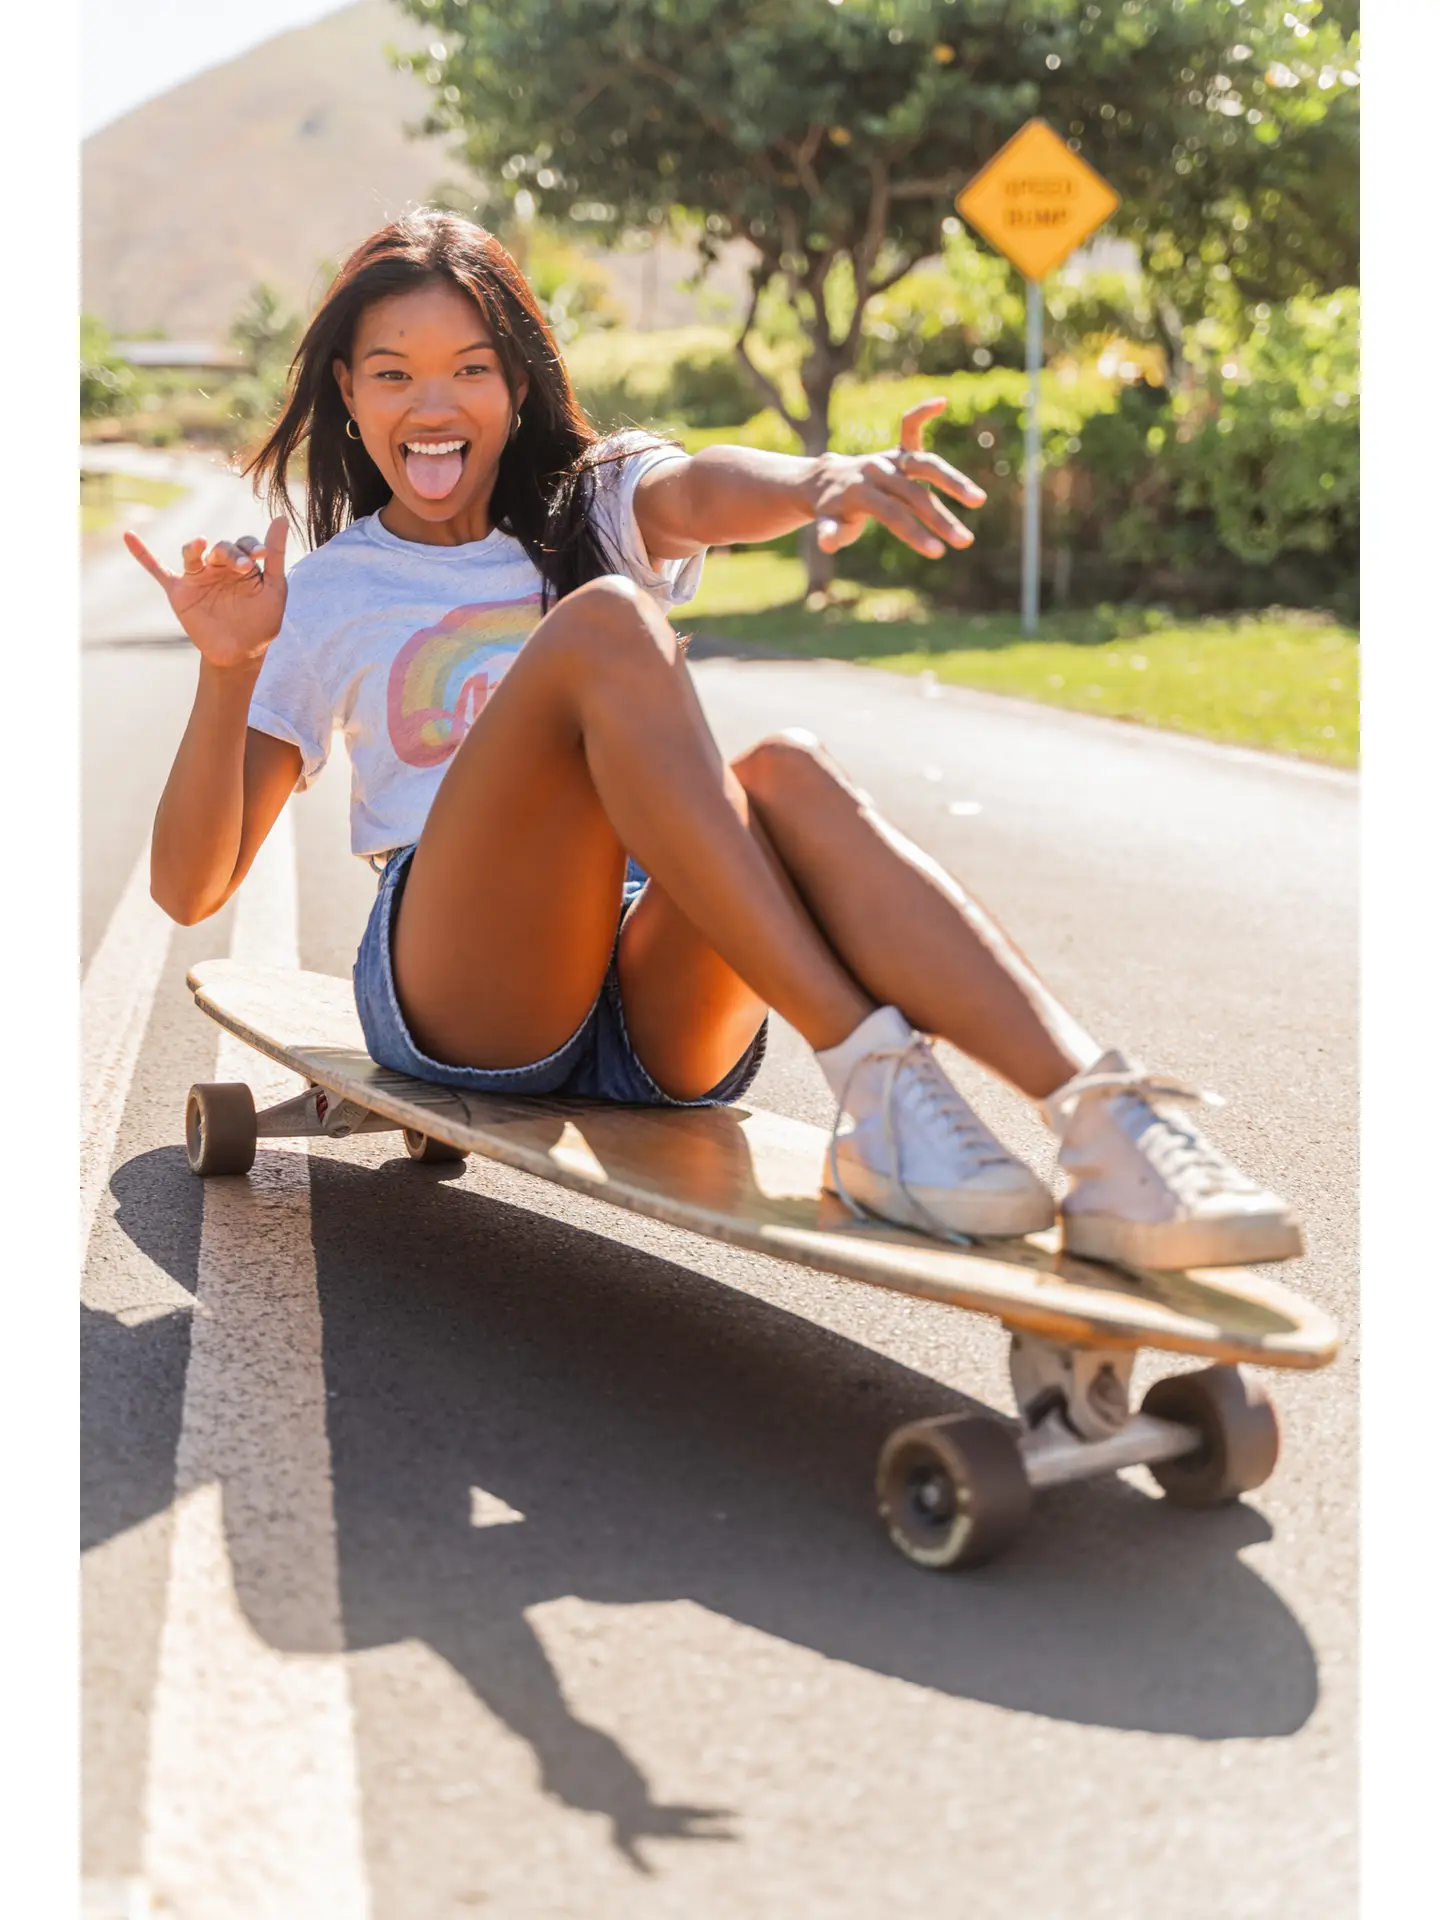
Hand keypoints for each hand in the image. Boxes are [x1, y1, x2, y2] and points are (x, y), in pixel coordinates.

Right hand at [124, 515, 289, 668]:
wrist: (241, 653)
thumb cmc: (262, 621)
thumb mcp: (274, 588)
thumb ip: (276, 554)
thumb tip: (282, 518)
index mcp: (242, 564)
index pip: (244, 544)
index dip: (252, 547)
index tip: (262, 555)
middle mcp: (219, 567)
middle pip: (220, 548)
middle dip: (230, 554)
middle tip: (243, 569)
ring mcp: (198, 578)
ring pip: (192, 553)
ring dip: (195, 548)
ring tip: (200, 545)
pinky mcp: (180, 592)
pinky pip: (157, 570)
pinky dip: (143, 554)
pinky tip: (128, 536)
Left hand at [811, 398, 984, 558]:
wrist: (826, 480)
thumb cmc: (831, 510)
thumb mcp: (827, 524)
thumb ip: (829, 532)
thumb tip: (826, 542)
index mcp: (860, 492)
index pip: (893, 514)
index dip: (915, 533)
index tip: (937, 553)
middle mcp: (876, 471)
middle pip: (914, 494)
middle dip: (941, 518)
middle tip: (965, 541)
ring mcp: (889, 459)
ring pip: (925, 465)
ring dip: (953, 481)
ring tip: (979, 500)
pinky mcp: (898, 451)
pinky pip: (910, 427)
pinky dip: (923, 412)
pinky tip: (941, 401)